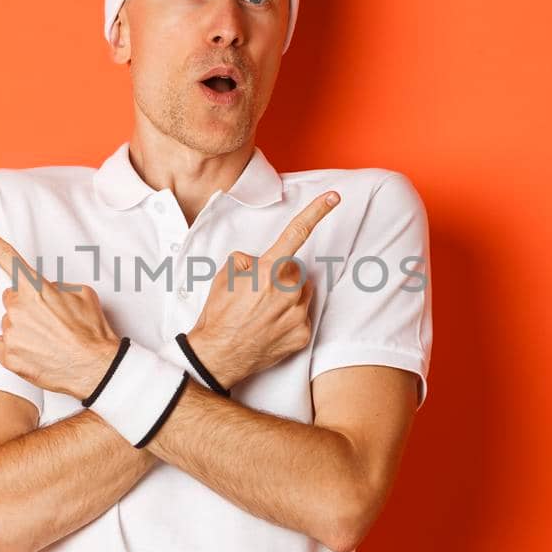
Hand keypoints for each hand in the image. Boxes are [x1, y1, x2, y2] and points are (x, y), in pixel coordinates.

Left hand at [0, 219, 121, 399]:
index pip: (6, 257)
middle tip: (49, 321)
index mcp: (35, 288)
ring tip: (48, 341)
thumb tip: (46, 292)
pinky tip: (32, 353)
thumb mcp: (82, 294)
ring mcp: (11, 333)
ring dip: (23, 329)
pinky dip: (11, 348)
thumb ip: (56, 287)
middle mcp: (18, 308)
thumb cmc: (92, 330)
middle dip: (25, 306)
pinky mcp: (8, 357)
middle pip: (11, 299)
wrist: (96, 368)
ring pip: (8, 323)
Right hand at [184, 190, 339, 388]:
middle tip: (260, 292)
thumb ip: (249, 259)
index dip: (316, 212)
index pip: (296, 233)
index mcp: (268, 270)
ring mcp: (297, 314)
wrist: (218, 354)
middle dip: (282, 275)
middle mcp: (287, 290)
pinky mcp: (302, 334)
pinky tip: (271, 326)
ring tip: (264, 310)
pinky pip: (303, 316)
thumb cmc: (219, 314)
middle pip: (297, 270)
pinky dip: (290, 318)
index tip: (333, 197)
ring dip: (289, 295)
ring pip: (303, 291)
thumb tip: (262, 262)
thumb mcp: (225, 274)